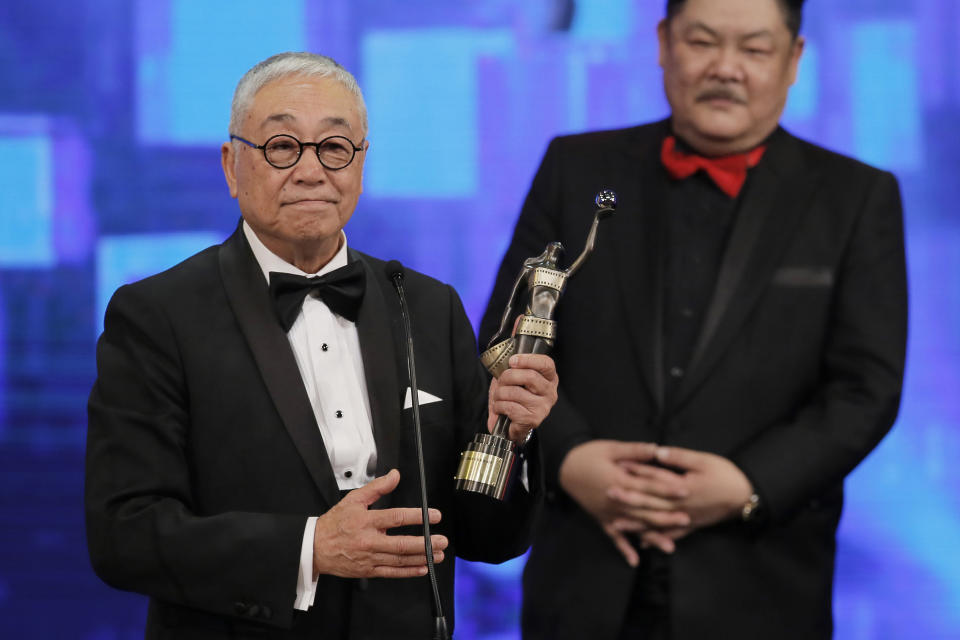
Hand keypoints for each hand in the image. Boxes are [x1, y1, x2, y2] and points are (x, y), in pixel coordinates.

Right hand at [312, 469, 447, 578]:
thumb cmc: (335, 523)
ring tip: (438, 554)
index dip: (417, 517)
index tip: (433, 516)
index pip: (396, 518)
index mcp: (366, 521)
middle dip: (425, 543)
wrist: (315, 547)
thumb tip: (395, 475)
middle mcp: (369, 541)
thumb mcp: (354, 499)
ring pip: (399, 560)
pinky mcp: (368, 571)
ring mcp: (369, 558)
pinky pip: (391, 572)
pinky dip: (408, 572)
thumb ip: (377, 487)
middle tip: (441, 540)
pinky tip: (422, 568)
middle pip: (401, 543)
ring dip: (421, 558)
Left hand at [487, 354, 558, 443]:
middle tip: (500, 382)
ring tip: (498, 397)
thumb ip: (514, 369)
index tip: (512, 361)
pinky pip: (511, 407)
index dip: (528, 360)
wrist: (512, 423)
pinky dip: (499, 406)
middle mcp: (550, 392)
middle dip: (507, 377)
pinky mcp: (533, 419)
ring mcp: (543, 407)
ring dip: (500, 394)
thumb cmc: (514, 398)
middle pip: (530, 376)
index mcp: (549, 378)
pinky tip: (500, 408)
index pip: (546, 364)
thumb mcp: (515, 378)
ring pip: (516, 392)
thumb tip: (507, 362)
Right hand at [558, 440, 689, 566]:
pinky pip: (614, 537)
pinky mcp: (601, 518)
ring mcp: (608, 512)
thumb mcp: (611, 448)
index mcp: (619, 480)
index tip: (685, 491)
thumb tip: (657, 449)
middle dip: (667, 516)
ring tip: (670, 546)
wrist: (564, 467)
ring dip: (652, 537)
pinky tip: (635, 561)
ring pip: (634, 527)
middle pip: (645, 510)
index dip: (667, 488)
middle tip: (687, 519)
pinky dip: (623, 549)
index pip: (648, 486)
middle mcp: (616, 500)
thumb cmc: (588, 455)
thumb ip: (634, 451)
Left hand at [608, 447, 752, 553]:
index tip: (618, 468)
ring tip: (616, 524)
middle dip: (628, 499)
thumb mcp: (704, 460)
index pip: (654, 479)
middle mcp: (680, 506)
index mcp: (682, 487)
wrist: (745, 497)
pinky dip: (657, 538)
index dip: (636, 473)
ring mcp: (685, 518)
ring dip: (636, 523)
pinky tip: (643, 543)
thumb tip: (657, 452)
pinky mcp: (691, 526)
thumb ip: (680, 457)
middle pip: (650, 502)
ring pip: (656, 522)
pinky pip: (671, 535)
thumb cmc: (725, 475)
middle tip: (609, 495)